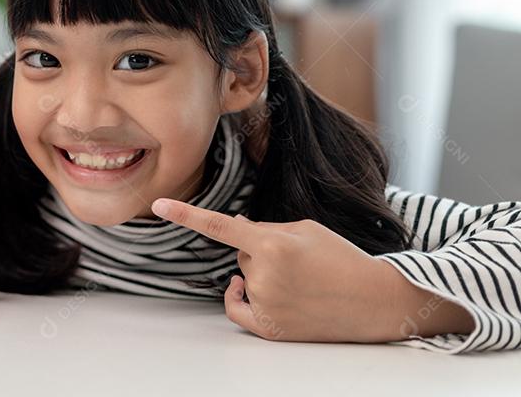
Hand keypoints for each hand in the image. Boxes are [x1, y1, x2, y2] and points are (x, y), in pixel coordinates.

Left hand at [152, 198, 474, 342]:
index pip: (218, 225)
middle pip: (241, 254)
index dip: (185, 214)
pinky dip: (240, 297)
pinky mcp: (271, 329)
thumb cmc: (342, 258)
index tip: (157, 204)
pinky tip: (250, 290)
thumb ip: (264, 227)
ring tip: (300, 279)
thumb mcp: (305, 229)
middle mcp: (265, 275)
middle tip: (297, 259)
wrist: (376, 301)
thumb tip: (230, 225)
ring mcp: (267, 304)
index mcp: (273, 243)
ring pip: (244, 278)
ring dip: (260, 275)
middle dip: (260, 252)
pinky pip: (237, 308)